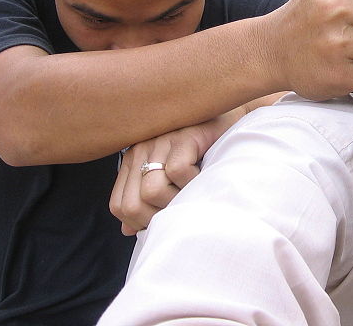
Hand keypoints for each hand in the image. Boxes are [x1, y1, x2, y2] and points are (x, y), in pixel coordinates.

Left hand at [110, 109, 241, 234]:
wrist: (233, 122)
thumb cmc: (203, 155)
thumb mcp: (170, 179)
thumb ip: (147, 201)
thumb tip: (128, 230)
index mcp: (134, 161)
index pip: (119, 206)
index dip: (140, 223)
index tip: (165, 220)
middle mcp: (141, 150)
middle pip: (132, 205)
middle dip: (158, 217)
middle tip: (181, 208)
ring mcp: (161, 142)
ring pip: (151, 191)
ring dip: (176, 200)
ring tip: (193, 190)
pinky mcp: (183, 136)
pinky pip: (177, 172)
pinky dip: (193, 182)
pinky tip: (203, 174)